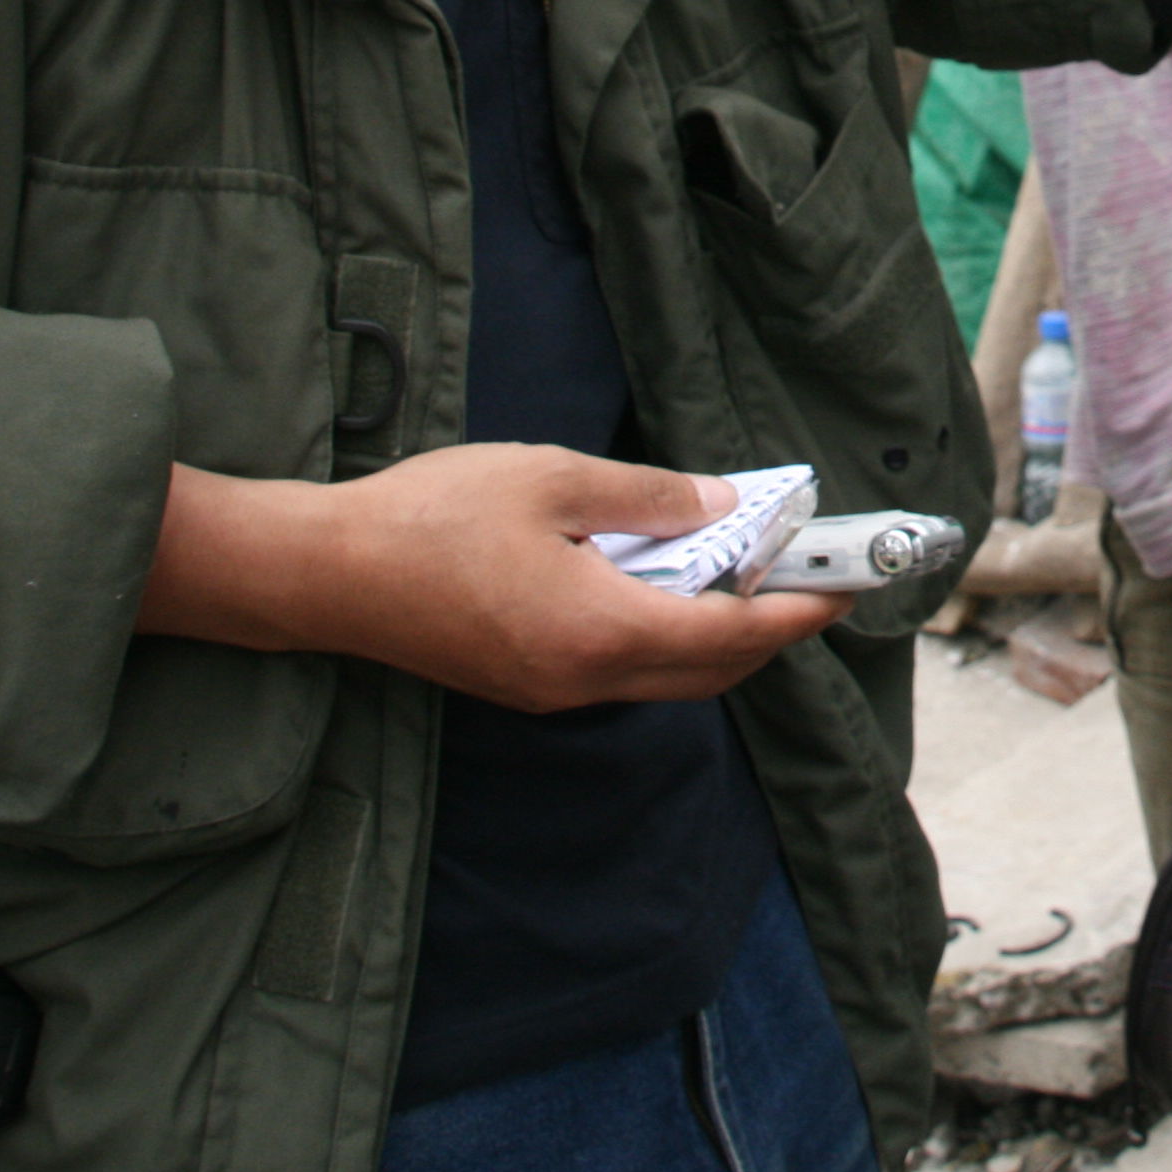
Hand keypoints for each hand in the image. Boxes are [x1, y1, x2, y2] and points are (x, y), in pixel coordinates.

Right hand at [140, 449, 845, 710]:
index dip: (799, 613)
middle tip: (812, 582)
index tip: (847, 589)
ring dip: (717, 637)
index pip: (732, 636)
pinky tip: (666, 588)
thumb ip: (650, 497)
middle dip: (771, 631)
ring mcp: (553, 691)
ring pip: (666, 677)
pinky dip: (664, 638)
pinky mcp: (524, 685)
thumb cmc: (430, 517)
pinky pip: (622, 672)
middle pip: (710, 671)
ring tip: (749, 577)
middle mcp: (587, 679)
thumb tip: (724, 508)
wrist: (324, 576)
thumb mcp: (553, 480)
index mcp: (603, 629)